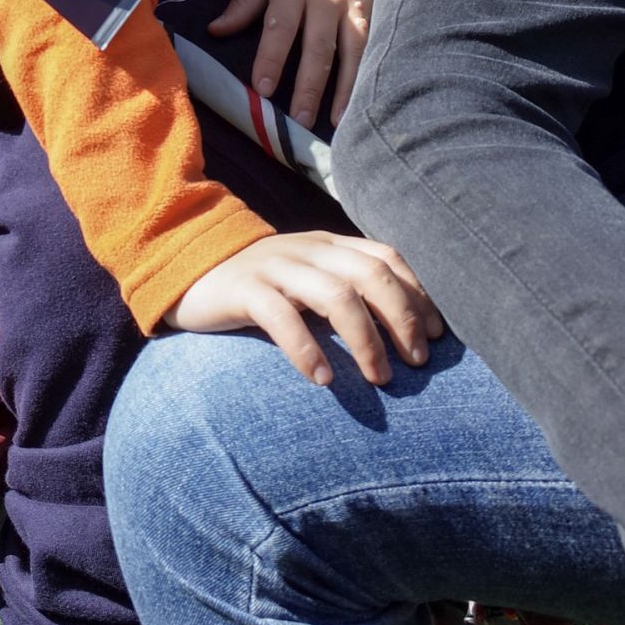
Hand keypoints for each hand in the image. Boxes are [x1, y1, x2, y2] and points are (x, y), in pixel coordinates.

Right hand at [164, 231, 443, 387]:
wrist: (188, 271)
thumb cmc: (261, 287)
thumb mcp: (307, 280)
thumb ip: (346, 292)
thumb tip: (404, 335)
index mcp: (328, 245)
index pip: (386, 259)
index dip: (418, 296)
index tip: (436, 337)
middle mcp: (308, 249)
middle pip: (370, 275)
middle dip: (401, 319)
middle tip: (415, 363)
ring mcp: (275, 266)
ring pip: (335, 294)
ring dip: (365, 339)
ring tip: (378, 378)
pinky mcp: (244, 289)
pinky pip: (282, 316)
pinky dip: (307, 349)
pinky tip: (322, 379)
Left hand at [209, 0, 395, 128]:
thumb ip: (245, 2)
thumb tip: (216, 31)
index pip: (280, 27)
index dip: (271, 58)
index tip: (262, 89)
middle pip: (318, 46)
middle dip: (309, 84)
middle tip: (299, 120)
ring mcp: (357, 5)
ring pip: (353, 51)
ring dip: (346, 88)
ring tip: (339, 122)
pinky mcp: (380, 9)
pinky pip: (376, 45)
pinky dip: (372, 73)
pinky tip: (369, 99)